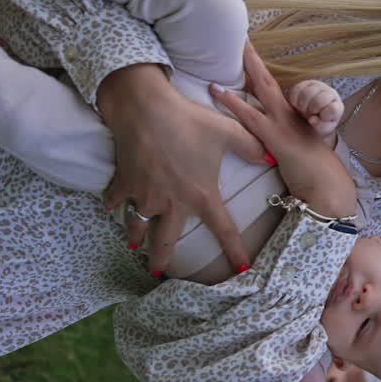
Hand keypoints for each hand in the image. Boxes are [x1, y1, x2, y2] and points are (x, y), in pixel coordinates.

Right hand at [97, 63, 265, 272]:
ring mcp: (145, 195)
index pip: (224, 230)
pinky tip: (110, 208)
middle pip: (165, 241)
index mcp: (201, 195)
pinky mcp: (124, 183)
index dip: (234, 251)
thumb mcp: (227, 131)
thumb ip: (251, 147)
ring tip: (134, 246)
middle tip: (158, 272)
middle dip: (161, 260)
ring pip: (137, 226)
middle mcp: (171, 203)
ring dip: (135, 238)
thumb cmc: (189, 121)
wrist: (145, 109)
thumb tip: (270, 157)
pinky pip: (116, 200)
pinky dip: (113, 204)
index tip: (242, 270)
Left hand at [213, 44, 356, 218]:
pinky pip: (250, 116)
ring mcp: (283, 124)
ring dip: (245, 69)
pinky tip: (216, 91)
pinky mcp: (276, 138)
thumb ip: (286, 141)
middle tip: (240, 37)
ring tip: (229, 50)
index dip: (259, 72)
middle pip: (268, 79)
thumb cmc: (316, 175)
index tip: (248, 54)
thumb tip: (274, 140)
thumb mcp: (302, 152)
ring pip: (261, 89)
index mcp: (295, 117)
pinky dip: (232, 102)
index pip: (273, 89)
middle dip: (253, 58)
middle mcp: (290, 115)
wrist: (329, 188)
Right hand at [287, 79, 343, 136]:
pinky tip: (299, 105)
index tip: (320, 118)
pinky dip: (295, 100)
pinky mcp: (305, 83)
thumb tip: (311, 119)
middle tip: (310, 114)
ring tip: (304, 110)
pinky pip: (297, 90)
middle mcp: (330, 92)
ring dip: (302, 105)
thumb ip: (321, 126)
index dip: (324, 115)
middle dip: (312, 110)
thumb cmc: (320, 122)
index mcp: (337, 105)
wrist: (312, 114)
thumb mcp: (323, 129)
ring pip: (307, 93)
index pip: (333, 109)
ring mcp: (318, 86)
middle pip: (319, 100)